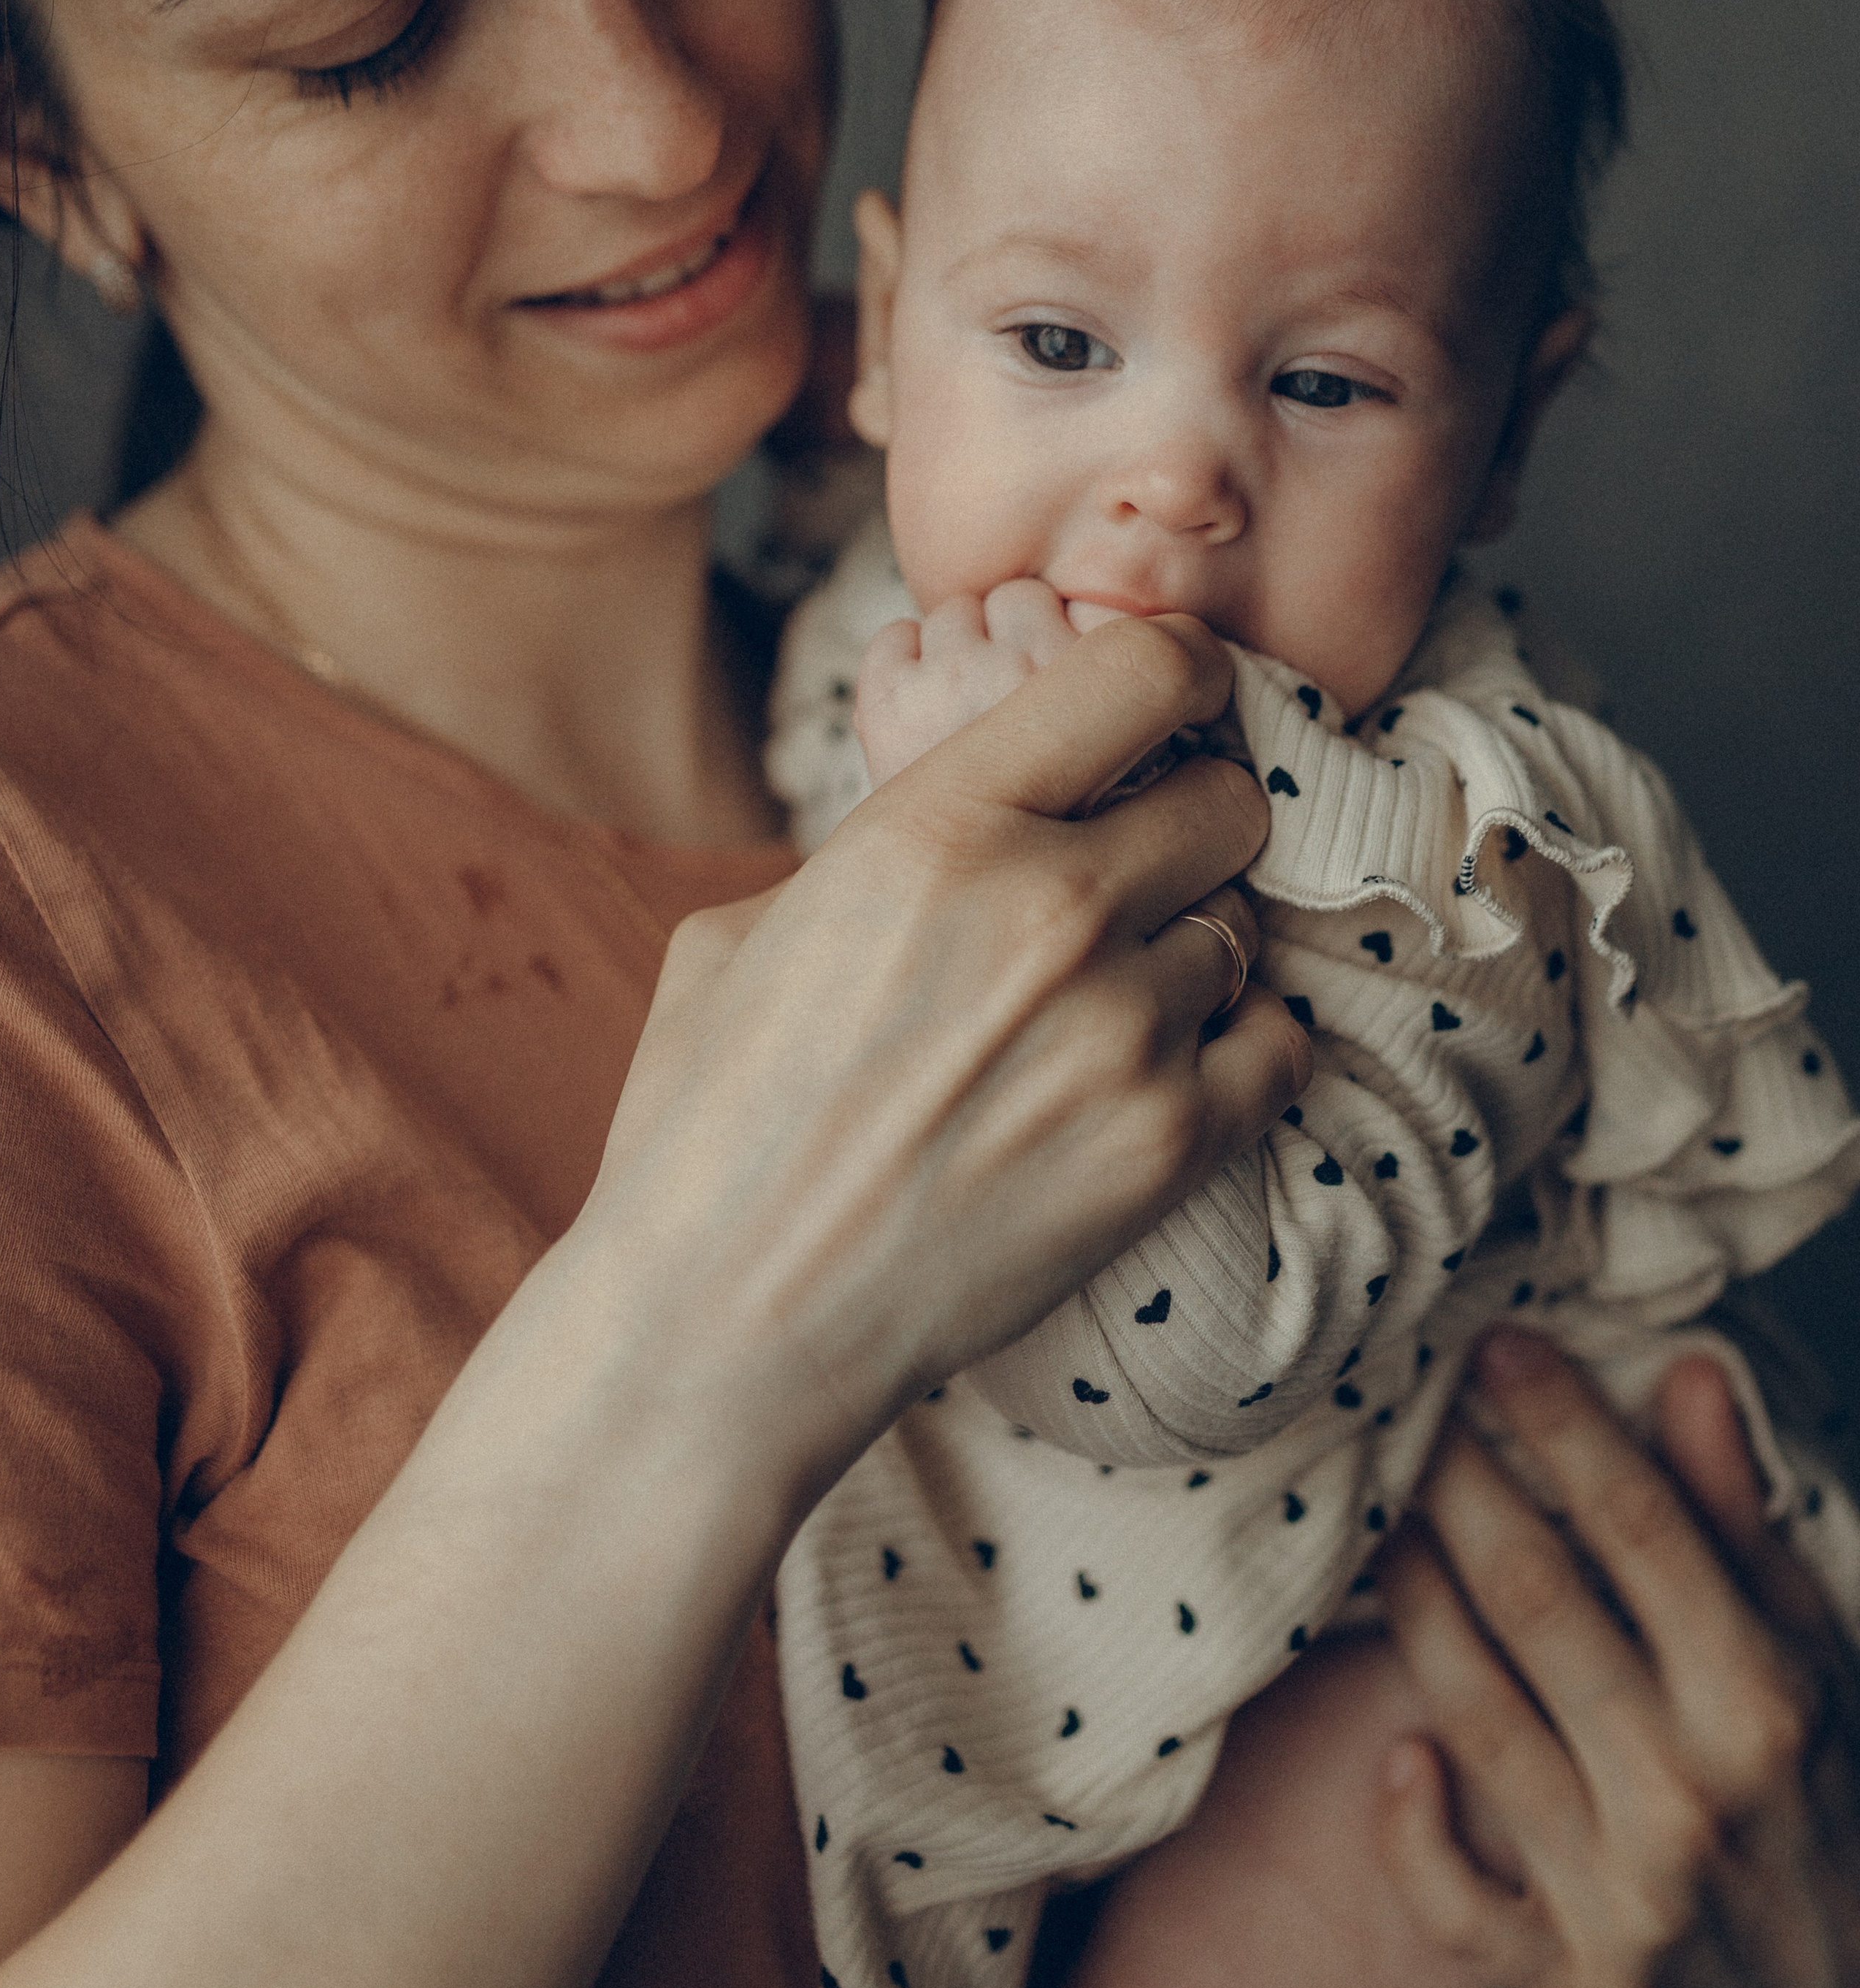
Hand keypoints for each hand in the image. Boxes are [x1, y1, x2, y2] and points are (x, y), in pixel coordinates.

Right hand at [595, 612, 1306, 1489]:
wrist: (730, 1318)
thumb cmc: (710, 1116)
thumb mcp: (755, 921)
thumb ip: (886, 843)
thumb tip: (973, 808)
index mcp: (935, 826)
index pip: (1144, 669)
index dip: (1181, 672)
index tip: (1178, 699)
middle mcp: (1050, 908)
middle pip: (1226, 801)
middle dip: (1186, 826)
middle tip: (1131, 875)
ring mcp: (1122, 1032)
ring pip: (1241, 930)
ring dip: (1187, 953)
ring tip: (1096, 1009)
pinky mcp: (1170, 1146)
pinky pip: (1277, 1045)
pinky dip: (1233, 1051)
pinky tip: (1151, 1072)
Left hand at [1376, 1328, 1859, 1987]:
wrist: (1845, 1981)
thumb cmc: (1805, 1772)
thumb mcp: (1800, 1640)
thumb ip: (1732, 1515)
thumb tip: (1688, 1372)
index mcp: (1761, 1698)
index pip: (1641, 1527)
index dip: (1561, 1424)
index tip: (1496, 1344)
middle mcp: (1692, 1795)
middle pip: (1537, 1601)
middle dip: (1461, 1485)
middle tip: (1407, 1404)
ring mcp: (1629, 1897)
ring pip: (1475, 1716)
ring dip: (1413, 1604)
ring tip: (1381, 1520)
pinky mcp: (1578, 1981)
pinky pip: (1459, 1907)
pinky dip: (1411, 1831)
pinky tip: (1396, 1750)